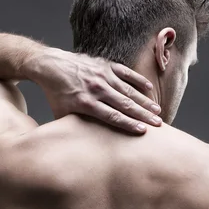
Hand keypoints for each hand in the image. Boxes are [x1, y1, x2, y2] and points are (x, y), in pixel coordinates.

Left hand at [37, 49, 161, 133]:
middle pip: (124, 104)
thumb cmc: (57, 94)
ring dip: (144, 101)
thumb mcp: (62, 113)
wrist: (50, 66)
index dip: (129, 124)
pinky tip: (149, 89)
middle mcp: (96, 89)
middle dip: (143, 115)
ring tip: (157, 110)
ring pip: (128, 90)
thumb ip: (76, 126)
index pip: (112, 116)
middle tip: (158, 124)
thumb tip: (83, 143)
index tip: (144, 131)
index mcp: (86, 103)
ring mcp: (102, 75)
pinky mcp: (105, 65)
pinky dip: (137, 80)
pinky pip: (125, 73)